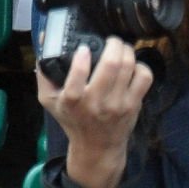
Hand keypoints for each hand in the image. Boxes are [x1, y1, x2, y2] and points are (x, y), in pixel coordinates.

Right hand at [36, 38, 153, 187]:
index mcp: (72, 101)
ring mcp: (117, 104)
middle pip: (112, 64)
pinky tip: (133, 66)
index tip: (84, 48)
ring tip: (121, 49)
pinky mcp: (134, 104)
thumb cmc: (72, 118)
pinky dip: (141, 66)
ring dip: (127, 50)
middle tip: (111, 41)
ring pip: (129, 66)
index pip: (77, 77)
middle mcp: (96, 103)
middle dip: (114, 44)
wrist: (96, 147)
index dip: (82, 58)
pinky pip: (144, 76)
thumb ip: (45, 76)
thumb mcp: (50, 101)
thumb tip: (44, 47)